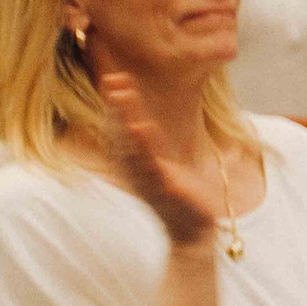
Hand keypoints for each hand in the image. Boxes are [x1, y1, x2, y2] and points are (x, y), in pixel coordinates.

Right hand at [102, 73, 223, 246]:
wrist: (192, 230)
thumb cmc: (174, 193)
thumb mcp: (157, 163)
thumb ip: (144, 141)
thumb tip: (132, 119)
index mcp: (134, 160)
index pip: (120, 126)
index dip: (116, 103)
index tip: (115, 76)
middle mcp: (135, 169)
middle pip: (121, 133)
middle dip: (118, 107)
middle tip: (114, 79)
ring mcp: (148, 180)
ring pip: (133, 149)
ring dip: (128, 123)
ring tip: (125, 98)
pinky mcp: (164, 190)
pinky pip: (152, 168)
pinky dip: (146, 150)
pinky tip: (144, 131)